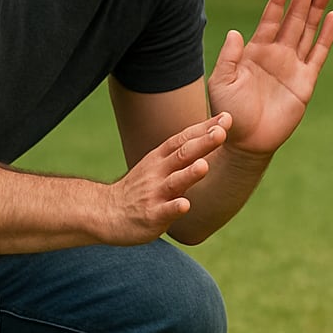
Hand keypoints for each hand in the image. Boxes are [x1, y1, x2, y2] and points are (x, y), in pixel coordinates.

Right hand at [103, 114, 230, 243]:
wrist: (106, 212)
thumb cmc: (142, 186)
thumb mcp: (159, 163)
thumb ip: (183, 152)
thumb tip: (215, 131)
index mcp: (161, 157)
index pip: (185, 138)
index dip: (205, 128)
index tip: (227, 118)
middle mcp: (158, 171)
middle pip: (182, 154)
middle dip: (203, 143)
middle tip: (221, 132)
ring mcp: (155, 193)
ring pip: (175, 181)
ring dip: (189, 173)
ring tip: (203, 166)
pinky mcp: (152, 215)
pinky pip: (165, 211)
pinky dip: (175, 207)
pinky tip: (185, 205)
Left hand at [207, 0, 332, 156]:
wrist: (246, 141)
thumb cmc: (229, 112)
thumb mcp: (221, 82)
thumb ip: (228, 57)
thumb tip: (236, 33)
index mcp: (256, 50)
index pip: (270, 18)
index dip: (278, 1)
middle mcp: (277, 53)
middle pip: (294, 17)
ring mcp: (293, 65)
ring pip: (309, 29)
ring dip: (318, 7)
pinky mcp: (306, 81)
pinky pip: (318, 54)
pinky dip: (326, 35)